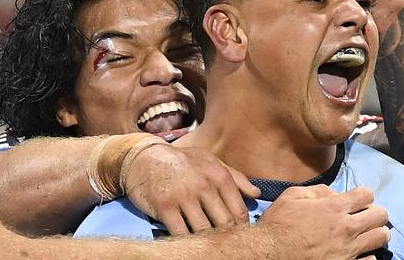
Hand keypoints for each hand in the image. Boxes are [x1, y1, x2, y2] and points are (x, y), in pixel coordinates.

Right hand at [124, 145, 259, 234]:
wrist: (145, 158)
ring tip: (208, 246)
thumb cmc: (182, 162)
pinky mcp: (165, 207)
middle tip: (226, 246)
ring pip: (204, 231)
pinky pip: (180, 233)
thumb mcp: (211, 162)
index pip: (238, 212)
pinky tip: (189, 243)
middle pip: (224, 224)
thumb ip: (236, 178)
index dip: (241, 229)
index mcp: (219, 176)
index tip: (239, 237)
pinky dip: (186, 241)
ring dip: (207, 242)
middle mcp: (204, 186)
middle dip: (226, 238)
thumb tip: (257, 194)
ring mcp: (184, 197)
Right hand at [259, 185, 389, 259]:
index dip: (363, 195)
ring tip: (365, 234)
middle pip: (381, 215)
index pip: (367, 194)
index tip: (356, 200)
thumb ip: (317, 190)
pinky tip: (357, 252)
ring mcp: (348, 250)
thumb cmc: (279, 225)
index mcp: (334, 208)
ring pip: (381, 237)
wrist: (270, 254)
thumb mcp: (292, 196)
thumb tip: (335, 193)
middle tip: (364, 216)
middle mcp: (346, 228)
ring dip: (376, 232)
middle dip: (375, 212)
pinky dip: (367, 255)